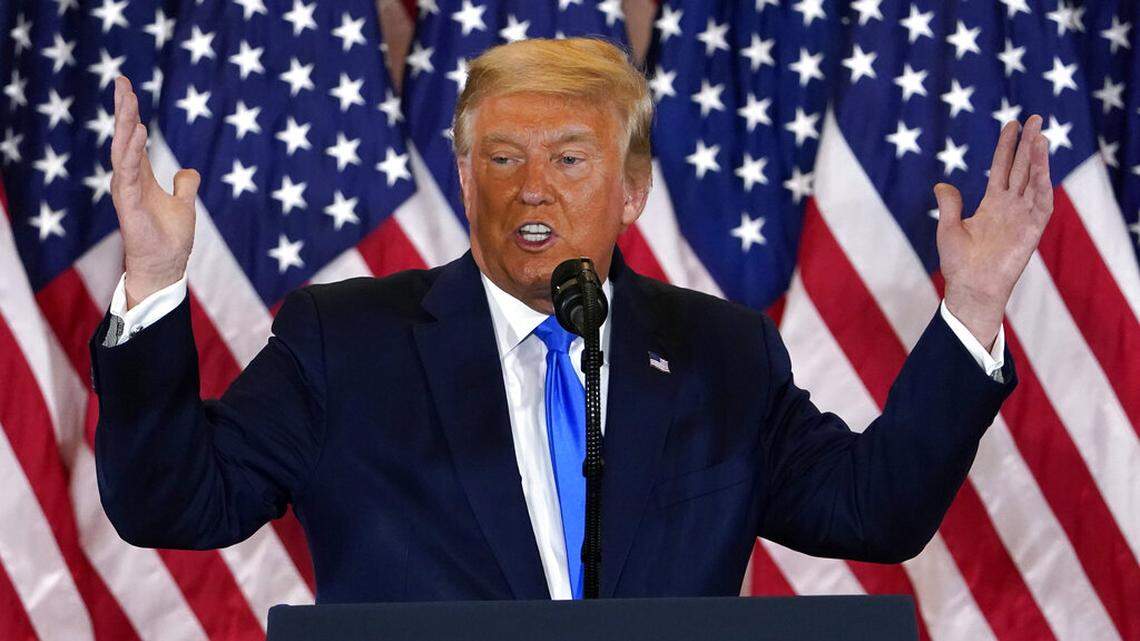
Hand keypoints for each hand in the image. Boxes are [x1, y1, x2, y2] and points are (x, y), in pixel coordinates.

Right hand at [110, 76, 200, 309]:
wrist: (165, 266)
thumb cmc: (169, 238)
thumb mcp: (184, 204)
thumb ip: (185, 185)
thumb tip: (188, 171)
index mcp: (140, 177)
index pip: (133, 139)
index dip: (131, 114)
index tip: (128, 88)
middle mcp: (129, 180)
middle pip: (124, 138)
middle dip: (124, 110)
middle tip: (122, 82)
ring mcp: (126, 191)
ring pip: (123, 150)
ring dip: (126, 124)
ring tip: (128, 99)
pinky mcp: (128, 204)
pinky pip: (128, 173)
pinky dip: (133, 152)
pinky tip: (139, 132)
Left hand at [934, 115, 1052, 349]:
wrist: (970, 288)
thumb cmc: (958, 263)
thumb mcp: (948, 227)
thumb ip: (949, 204)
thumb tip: (942, 184)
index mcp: (992, 204)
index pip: (1002, 168)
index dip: (1007, 147)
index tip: (1011, 125)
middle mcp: (1010, 207)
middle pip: (1022, 168)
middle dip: (1028, 144)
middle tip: (1036, 118)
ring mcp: (1022, 217)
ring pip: (1034, 181)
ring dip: (1038, 159)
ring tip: (1040, 135)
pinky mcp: (1031, 230)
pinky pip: (1040, 203)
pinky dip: (1042, 183)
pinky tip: (1041, 165)